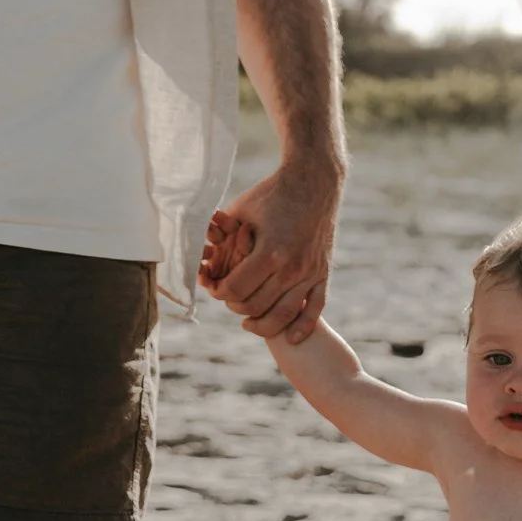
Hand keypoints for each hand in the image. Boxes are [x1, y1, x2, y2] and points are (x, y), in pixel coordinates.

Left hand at [205, 159, 340, 342]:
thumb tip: (198, 255)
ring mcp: (309, 273)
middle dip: (236, 307)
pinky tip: (289, 338)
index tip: (214, 287)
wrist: (314, 181)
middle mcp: (292, 267)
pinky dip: (301, 328)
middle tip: (229, 299)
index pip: (235, 291)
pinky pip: (314, 310)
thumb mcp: (240, 212)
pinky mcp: (323, 273)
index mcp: (269, 252)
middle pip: (255, 307)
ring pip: (283, 316)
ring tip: (249, 322)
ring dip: (262, 324)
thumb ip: (220, 237)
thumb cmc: (271, 194)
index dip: (219, 293)